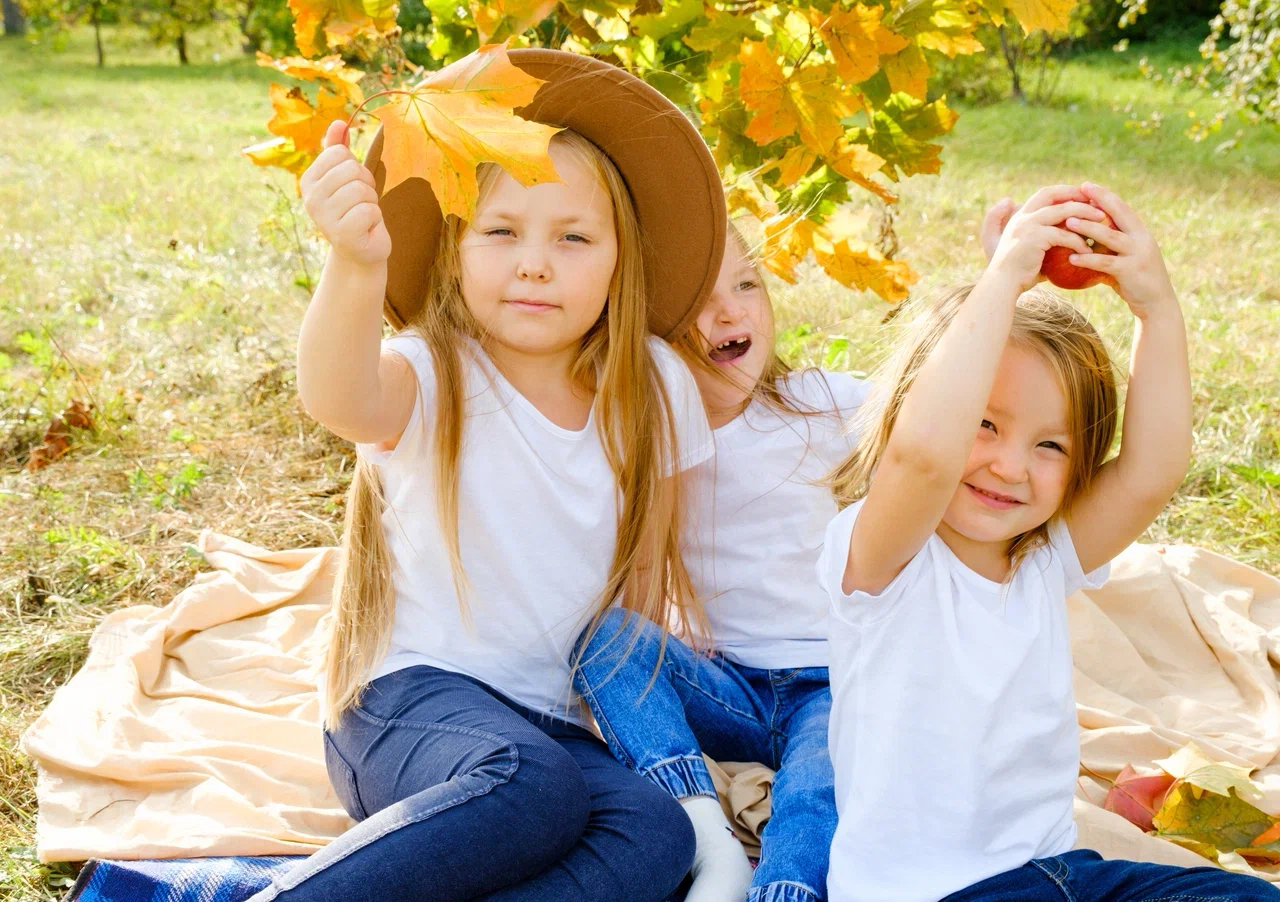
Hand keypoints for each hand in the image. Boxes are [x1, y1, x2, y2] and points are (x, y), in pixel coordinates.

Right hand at [300, 121, 391, 267]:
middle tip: (362, 204)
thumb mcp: (347, 178)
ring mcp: (324, 218)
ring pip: (362, 190)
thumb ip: (340, 150)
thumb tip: (339, 122)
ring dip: (372, 203)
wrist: (360, 251)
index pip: (339, 153)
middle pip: (351, 170)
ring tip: (364, 217)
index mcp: (309, 180)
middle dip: (367, 185)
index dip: (356, 167)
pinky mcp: (342, 234)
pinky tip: (366, 229)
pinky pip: (369, 210)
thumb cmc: (354, 211)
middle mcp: (311, 199)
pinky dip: (375, 219)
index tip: (354, 186)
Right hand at [986, 185, 1105, 293]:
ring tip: (1103, 220)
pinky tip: (1088, 250)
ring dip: (1085, 214)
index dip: (1066, 192)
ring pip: (1063, 211)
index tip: (1084, 197)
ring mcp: (1027, 226)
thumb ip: (1046, 239)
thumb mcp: (1031, 251)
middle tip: (1096, 203)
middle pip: (1053, 194)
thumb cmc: (1018, 273)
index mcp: (1020, 216)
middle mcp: (1023, 217)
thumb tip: (1071, 237)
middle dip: (1077, 195)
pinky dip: (1078, 241)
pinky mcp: (1034, 238)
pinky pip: (1064, 235)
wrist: (1002, 285)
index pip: (1046, 194)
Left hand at [1064, 183, 1176, 319]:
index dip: (1105, 196)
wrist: (1157, 304)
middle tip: (1079, 190)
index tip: (1087, 185)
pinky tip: (1071, 258)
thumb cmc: (1135, 281)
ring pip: (1110, 236)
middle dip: (1100, 200)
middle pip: (1119, 214)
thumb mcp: (1123, 259)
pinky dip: (1088, 259)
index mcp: (1140, 233)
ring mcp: (1138, 254)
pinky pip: (1106, 263)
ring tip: (1068, 222)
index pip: (1122, 208)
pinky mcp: (1131, 271)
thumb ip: (1108, 247)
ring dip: (1088, 228)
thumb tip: (1083, 238)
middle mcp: (1141, 239)